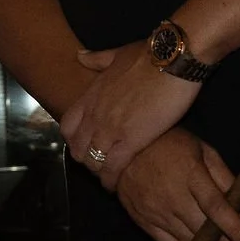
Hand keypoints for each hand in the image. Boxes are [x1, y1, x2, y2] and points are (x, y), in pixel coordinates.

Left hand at [60, 38, 198, 189]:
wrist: (171, 58)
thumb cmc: (148, 53)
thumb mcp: (116, 53)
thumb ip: (97, 59)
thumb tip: (79, 56)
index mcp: (92, 95)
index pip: (68, 125)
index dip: (73, 139)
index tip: (84, 145)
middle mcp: (96, 114)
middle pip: (77, 147)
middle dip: (85, 160)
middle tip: (98, 166)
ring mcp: (111, 128)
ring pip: (93, 160)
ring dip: (98, 172)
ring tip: (107, 178)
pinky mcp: (132, 140)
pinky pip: (113, 167)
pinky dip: (111, 180)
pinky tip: (116, 187)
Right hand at [113, 129, 239, 240]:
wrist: (121, 149)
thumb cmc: (169, 145)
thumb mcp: (202, 150)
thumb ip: (224, 178)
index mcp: (190, 174)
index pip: (215, 206)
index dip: (235, 230)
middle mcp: (172, 197)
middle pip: (206, 233)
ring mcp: (157, 213)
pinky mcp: (145, 223)